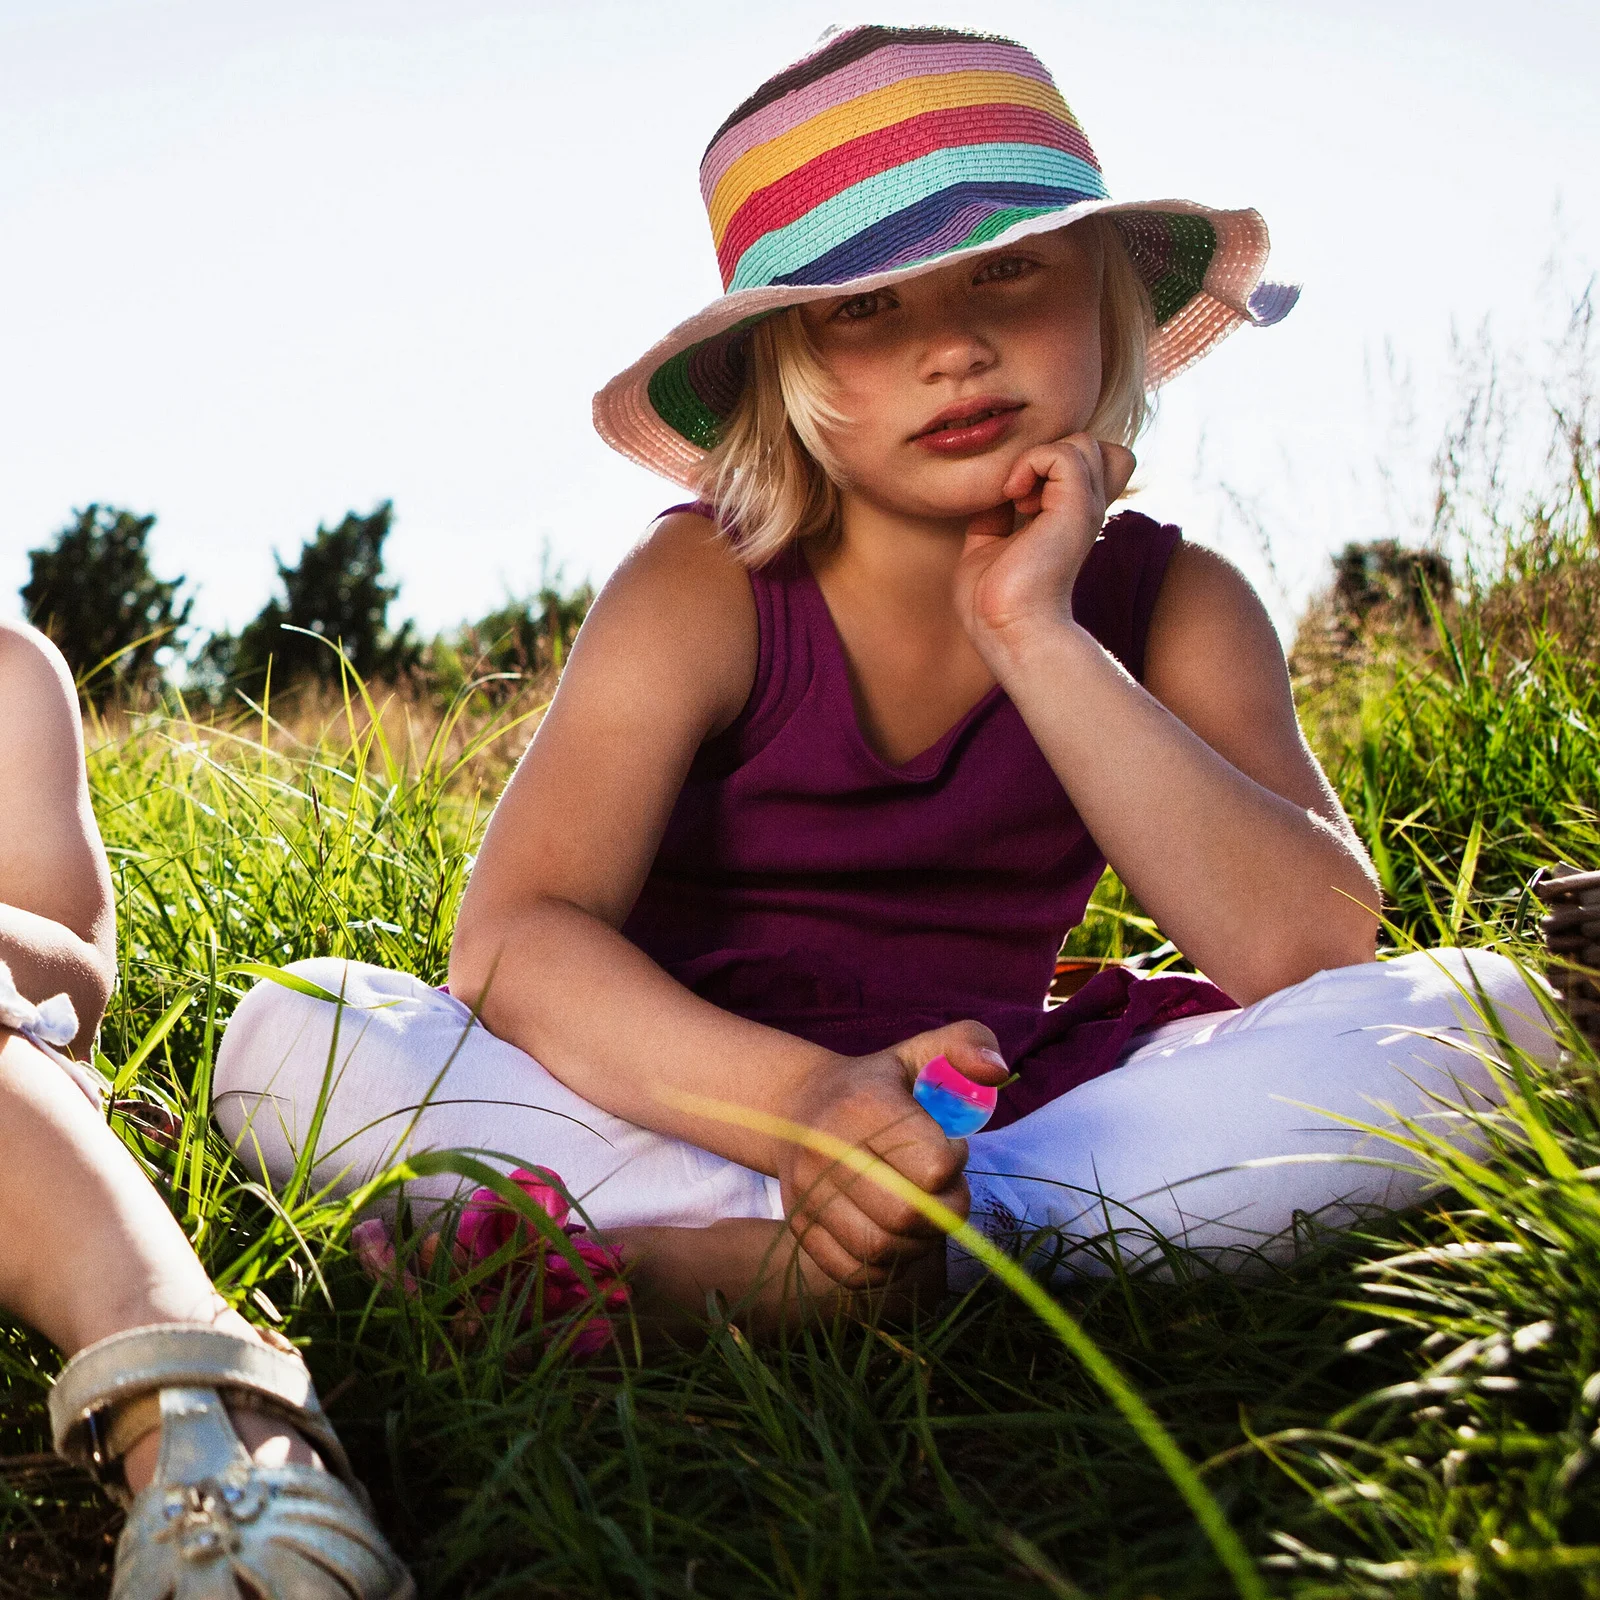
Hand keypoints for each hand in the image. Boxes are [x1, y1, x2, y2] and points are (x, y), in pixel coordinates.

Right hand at [777, 1021, 1009, 1286]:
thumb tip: (996, 1073)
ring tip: (923, 1209)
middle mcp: (825, 1152)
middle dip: (946, 1208)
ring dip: (920, 1240)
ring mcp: (807, 1195)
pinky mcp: (801, 1231)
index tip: (948, 1144)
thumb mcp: (924, 1052)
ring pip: (883, 1250)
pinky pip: (857, 1273)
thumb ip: (970, 1044)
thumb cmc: (881, 1085)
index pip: (933, 1165)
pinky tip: (896, 1232)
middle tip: (944, 1187)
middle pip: (909, 1214)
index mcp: (862, 1104)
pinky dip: (888, 1264)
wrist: (800, 1109)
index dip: (955, 1160)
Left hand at [954, 436, 1135, 650]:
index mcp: (1068, 518)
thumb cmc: (994, 606)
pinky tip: (1014, 496)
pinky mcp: (1076, 509)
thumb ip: (994, 517)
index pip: (1084, 463)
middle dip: (1047, 454)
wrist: (1007, 632)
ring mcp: (1084, 508)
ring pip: (1082, 442)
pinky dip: (1031, 462)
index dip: (1047, 464)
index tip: (1013, 496)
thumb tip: (989, 493)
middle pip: (1092, 446)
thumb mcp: (987, 547)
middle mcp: (1084, 510)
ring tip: (1017, 496)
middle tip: (1018, 492)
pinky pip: (1065, 452)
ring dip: (1039, 457)